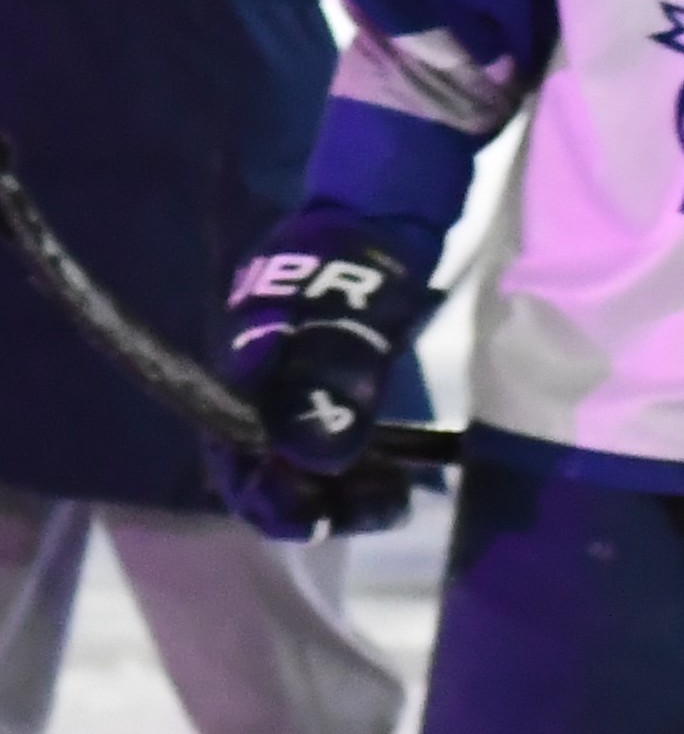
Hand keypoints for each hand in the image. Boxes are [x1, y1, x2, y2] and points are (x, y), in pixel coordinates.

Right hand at [215, 213, 430, 539]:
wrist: (380, 212)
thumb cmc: (359, 256)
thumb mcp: (350, 308)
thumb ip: (332, 372)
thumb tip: (317, 453)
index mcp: (241, 369)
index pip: (237, 457)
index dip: (274, 499)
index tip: (326, 522)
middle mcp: (254, 383)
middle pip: (263, 466)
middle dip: (312, 501)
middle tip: (382, 506)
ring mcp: (289, 381)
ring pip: (295, 455)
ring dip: (337, 486)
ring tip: (393, 496)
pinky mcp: (325, 378)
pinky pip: (326, 435)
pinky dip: (355, 463)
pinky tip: (395, 472)